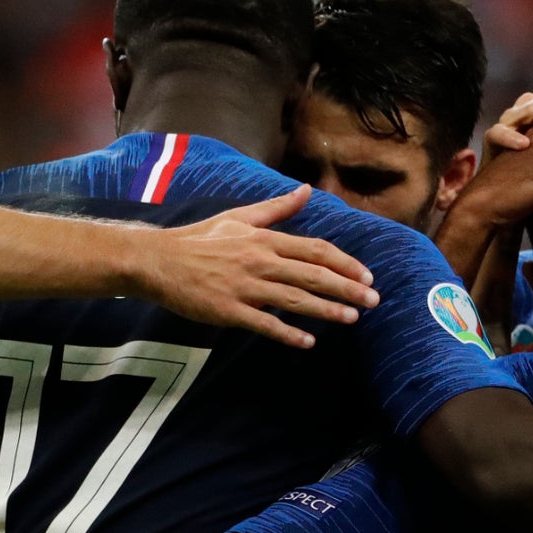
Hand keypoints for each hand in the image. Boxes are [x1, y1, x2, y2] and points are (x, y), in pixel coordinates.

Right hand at [140, 185, 380, 348]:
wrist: (158, 261)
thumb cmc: (200, 239)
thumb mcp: (240, 217)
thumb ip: (277, 208)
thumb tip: (307, 190)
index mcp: (264, 239)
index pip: (315, 250)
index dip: (344, 263)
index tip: (367, 275)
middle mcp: (259, 261)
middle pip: (312, 274)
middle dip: (347, 287)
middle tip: (374, 300)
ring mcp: (244, 287)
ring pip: (294, 299)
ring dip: (327, 309)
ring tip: (353, 318)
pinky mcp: (228, 310)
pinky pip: (264, 324)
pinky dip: (288, 333)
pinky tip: (308, 342)